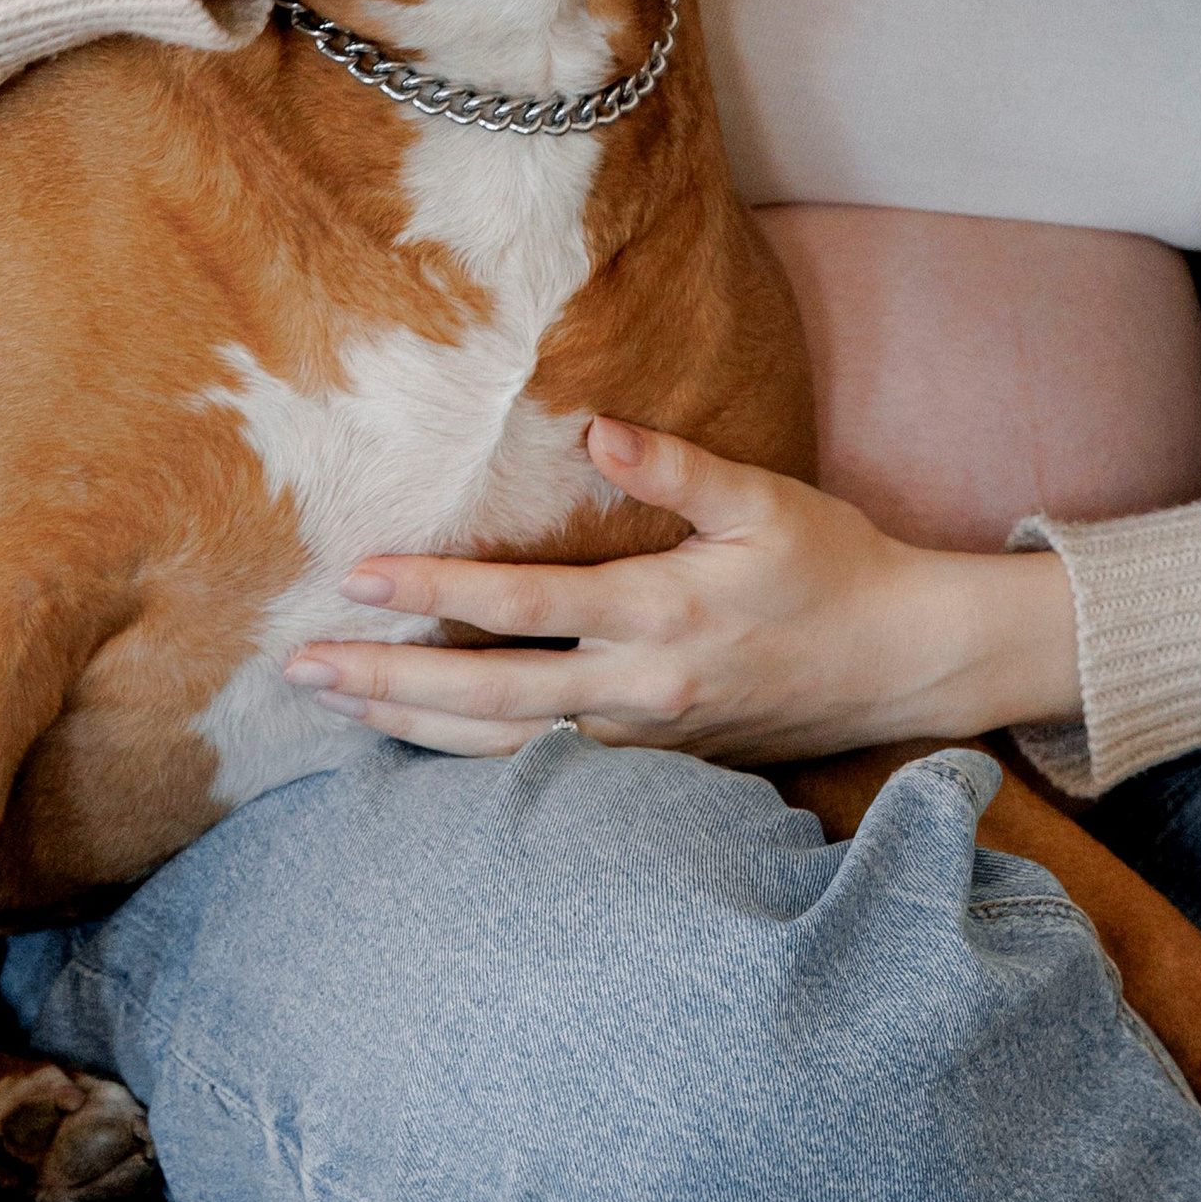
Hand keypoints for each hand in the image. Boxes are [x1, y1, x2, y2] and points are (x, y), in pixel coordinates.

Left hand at [280, 418, 1082, 760]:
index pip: (523, 608)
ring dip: (411, 727)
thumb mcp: (767, 501)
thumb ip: (678, 469)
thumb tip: (595, 430)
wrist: (901, 661)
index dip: (436, 591)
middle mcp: (639, 694)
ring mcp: (641, 741)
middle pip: (488, 698)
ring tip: (333, 705)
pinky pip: (540, 771)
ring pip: (504, 748)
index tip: (357, 575)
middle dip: (388, 682)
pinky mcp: (650, 764)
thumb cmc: (834, 565)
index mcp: (662, 618)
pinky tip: (416, 747)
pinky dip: (468, 762)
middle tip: (299, 667)